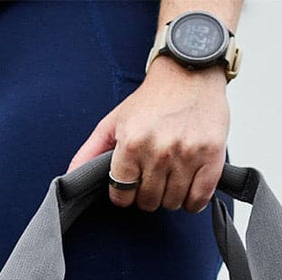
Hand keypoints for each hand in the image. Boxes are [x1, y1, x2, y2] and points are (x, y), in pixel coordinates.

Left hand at [66, 57, 229, 213]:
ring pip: (172, 204)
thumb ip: (90, 152)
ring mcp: (188, 155)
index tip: (131, 183)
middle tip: (152, 176)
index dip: (124, 193)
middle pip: (148, 202)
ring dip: (170, 197)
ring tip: (170, 176)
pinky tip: (188, 184)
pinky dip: (192, 200)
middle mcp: (159, 151)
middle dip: (147, 194)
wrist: (190, 73)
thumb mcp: (114, 121)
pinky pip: (198, 200)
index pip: (122, 194)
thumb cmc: (151, 100)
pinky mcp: (212, 158)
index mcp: (132, 142)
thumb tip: (69, 179)